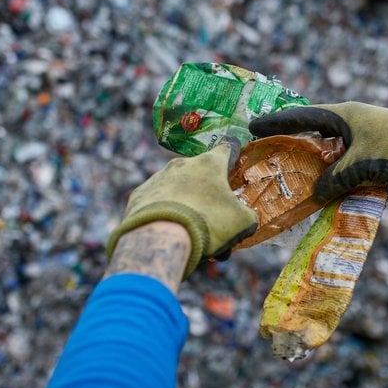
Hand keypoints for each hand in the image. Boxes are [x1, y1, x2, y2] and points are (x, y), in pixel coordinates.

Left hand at [106, 137, 258, 276]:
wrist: (161, 238)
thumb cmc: (208, 223)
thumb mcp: (242, 222)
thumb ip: (247, 215)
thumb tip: (246, 219)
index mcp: (209, 164)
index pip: (226, 148)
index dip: (232, 152)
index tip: (234, 154)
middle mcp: (182, 164)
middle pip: (200, 174)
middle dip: (208, 192)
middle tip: (214, 217)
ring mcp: (158, 178)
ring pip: (178, 188)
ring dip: (186, 204)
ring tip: (191, 232)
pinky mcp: (139, 195)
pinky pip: (157, 201)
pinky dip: (164, 213)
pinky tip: (168, 231)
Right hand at [249, 102, 387, 206]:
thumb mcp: (362, 165)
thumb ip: (335, 178)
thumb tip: (315, 194)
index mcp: (346, 114)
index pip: (302, 116)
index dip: (277, 123)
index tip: (254, 127)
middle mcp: (354, 120)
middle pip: (315, 129)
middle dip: (294, 140)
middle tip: (270, 150)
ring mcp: (367, 133)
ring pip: (332, 146)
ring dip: (316, 159)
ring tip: (295, 171)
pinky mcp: (379, 148)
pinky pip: (347, 157)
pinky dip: (335, 168)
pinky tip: (328, 183)